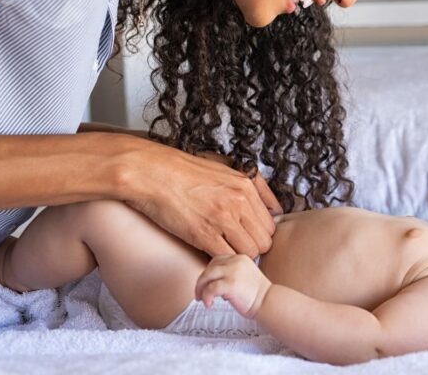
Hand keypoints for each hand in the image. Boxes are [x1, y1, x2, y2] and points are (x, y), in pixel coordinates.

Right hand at [112, 135, 278, 257]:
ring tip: (223, 249)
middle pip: (264, 241)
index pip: (271, 224)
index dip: (259, 233)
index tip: (247, 235)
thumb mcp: (226, 169)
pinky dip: (221, 259)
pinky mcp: (203, 234)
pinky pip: (226, 257)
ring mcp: (222, 218)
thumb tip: (275, 209)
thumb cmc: (184, 172)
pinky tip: (209, 251)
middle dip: (252, 247)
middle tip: (236, 246)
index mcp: (246, 186)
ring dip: (237, 255)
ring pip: (249, 252)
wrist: (152, 173)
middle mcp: (239, 202)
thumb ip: (254, 186)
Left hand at [195, 254, 271, 318]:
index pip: (217, 260)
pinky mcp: (231, 284)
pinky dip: (206, 297)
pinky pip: (210, 288)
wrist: (268, 302)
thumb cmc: (256, 294)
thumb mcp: (243, 276)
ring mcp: (233, 271)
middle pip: (209, 268)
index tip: (206, 285)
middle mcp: (236, 261)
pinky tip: (209, 304)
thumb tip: (211, 283)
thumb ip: (229, 274)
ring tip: (202, 300)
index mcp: (240, 258)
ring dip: (200, 289)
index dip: (209, 273)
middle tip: (199, 295)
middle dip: (201, 282)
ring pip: (207, 276)